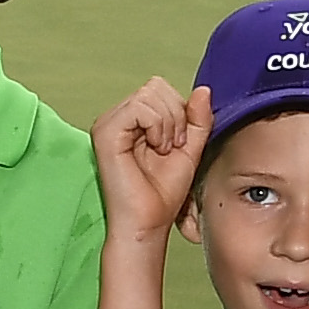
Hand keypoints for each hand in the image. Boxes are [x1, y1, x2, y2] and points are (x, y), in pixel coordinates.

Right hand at [94, 78, 208, 247]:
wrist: (149, 222)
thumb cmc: (162, 193)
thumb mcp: (190, 148)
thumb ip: (198, 119)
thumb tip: (203, 90)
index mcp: (131, 120)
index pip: (159, 88)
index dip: (179, 110)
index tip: (179, 143)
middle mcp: (116, 118)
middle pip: (155, 86)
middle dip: (175, 115)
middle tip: (172, 147)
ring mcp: (108, 124)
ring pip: (148, 94)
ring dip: (167, 123)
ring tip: (163, 150)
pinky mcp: (105, 133)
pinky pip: (139, 108)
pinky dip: (157, 126)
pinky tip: (155, 149)